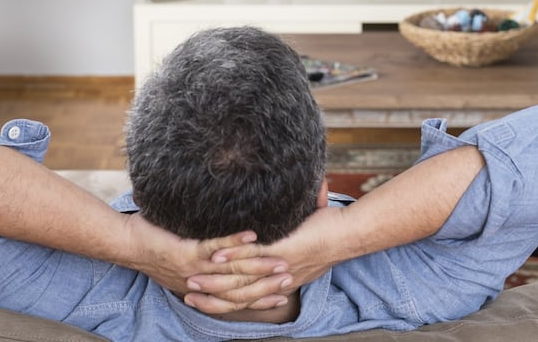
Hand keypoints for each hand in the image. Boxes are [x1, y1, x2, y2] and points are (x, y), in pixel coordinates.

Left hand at [121, 213, 290, 311]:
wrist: (126, 244)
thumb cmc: (155, 248)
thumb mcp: (184, 264)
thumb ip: (205, 264)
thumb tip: (225, 258)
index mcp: (201, 289)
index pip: (237, 299)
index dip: (262, 297)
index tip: (284, 292)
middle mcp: (201, 283)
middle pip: (241, 289)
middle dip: (268, 284)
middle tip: (290, 277)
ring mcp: (195, 269)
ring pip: (233, 271)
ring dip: (259, 265)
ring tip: (280, 259)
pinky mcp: (186, 252)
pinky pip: (215, 247)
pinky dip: (235, 242)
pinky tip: (252, 235)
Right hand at [188, 206, 346, 301]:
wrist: (348, 234)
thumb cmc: (329, 235)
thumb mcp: (304, 246)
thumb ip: (289, 244)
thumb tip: (277, 235)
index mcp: (282, 283)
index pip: (246, 299)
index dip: (223, 302)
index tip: (203, 299)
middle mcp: (278, 281)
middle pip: (237, 296)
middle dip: (211, 297)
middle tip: (189, 295)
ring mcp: (278, 267)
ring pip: (239, 281)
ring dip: (213, 281)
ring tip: (192, 279)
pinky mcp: (281, 251)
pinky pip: (250, 258)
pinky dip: (230, 256)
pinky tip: (213, 256)